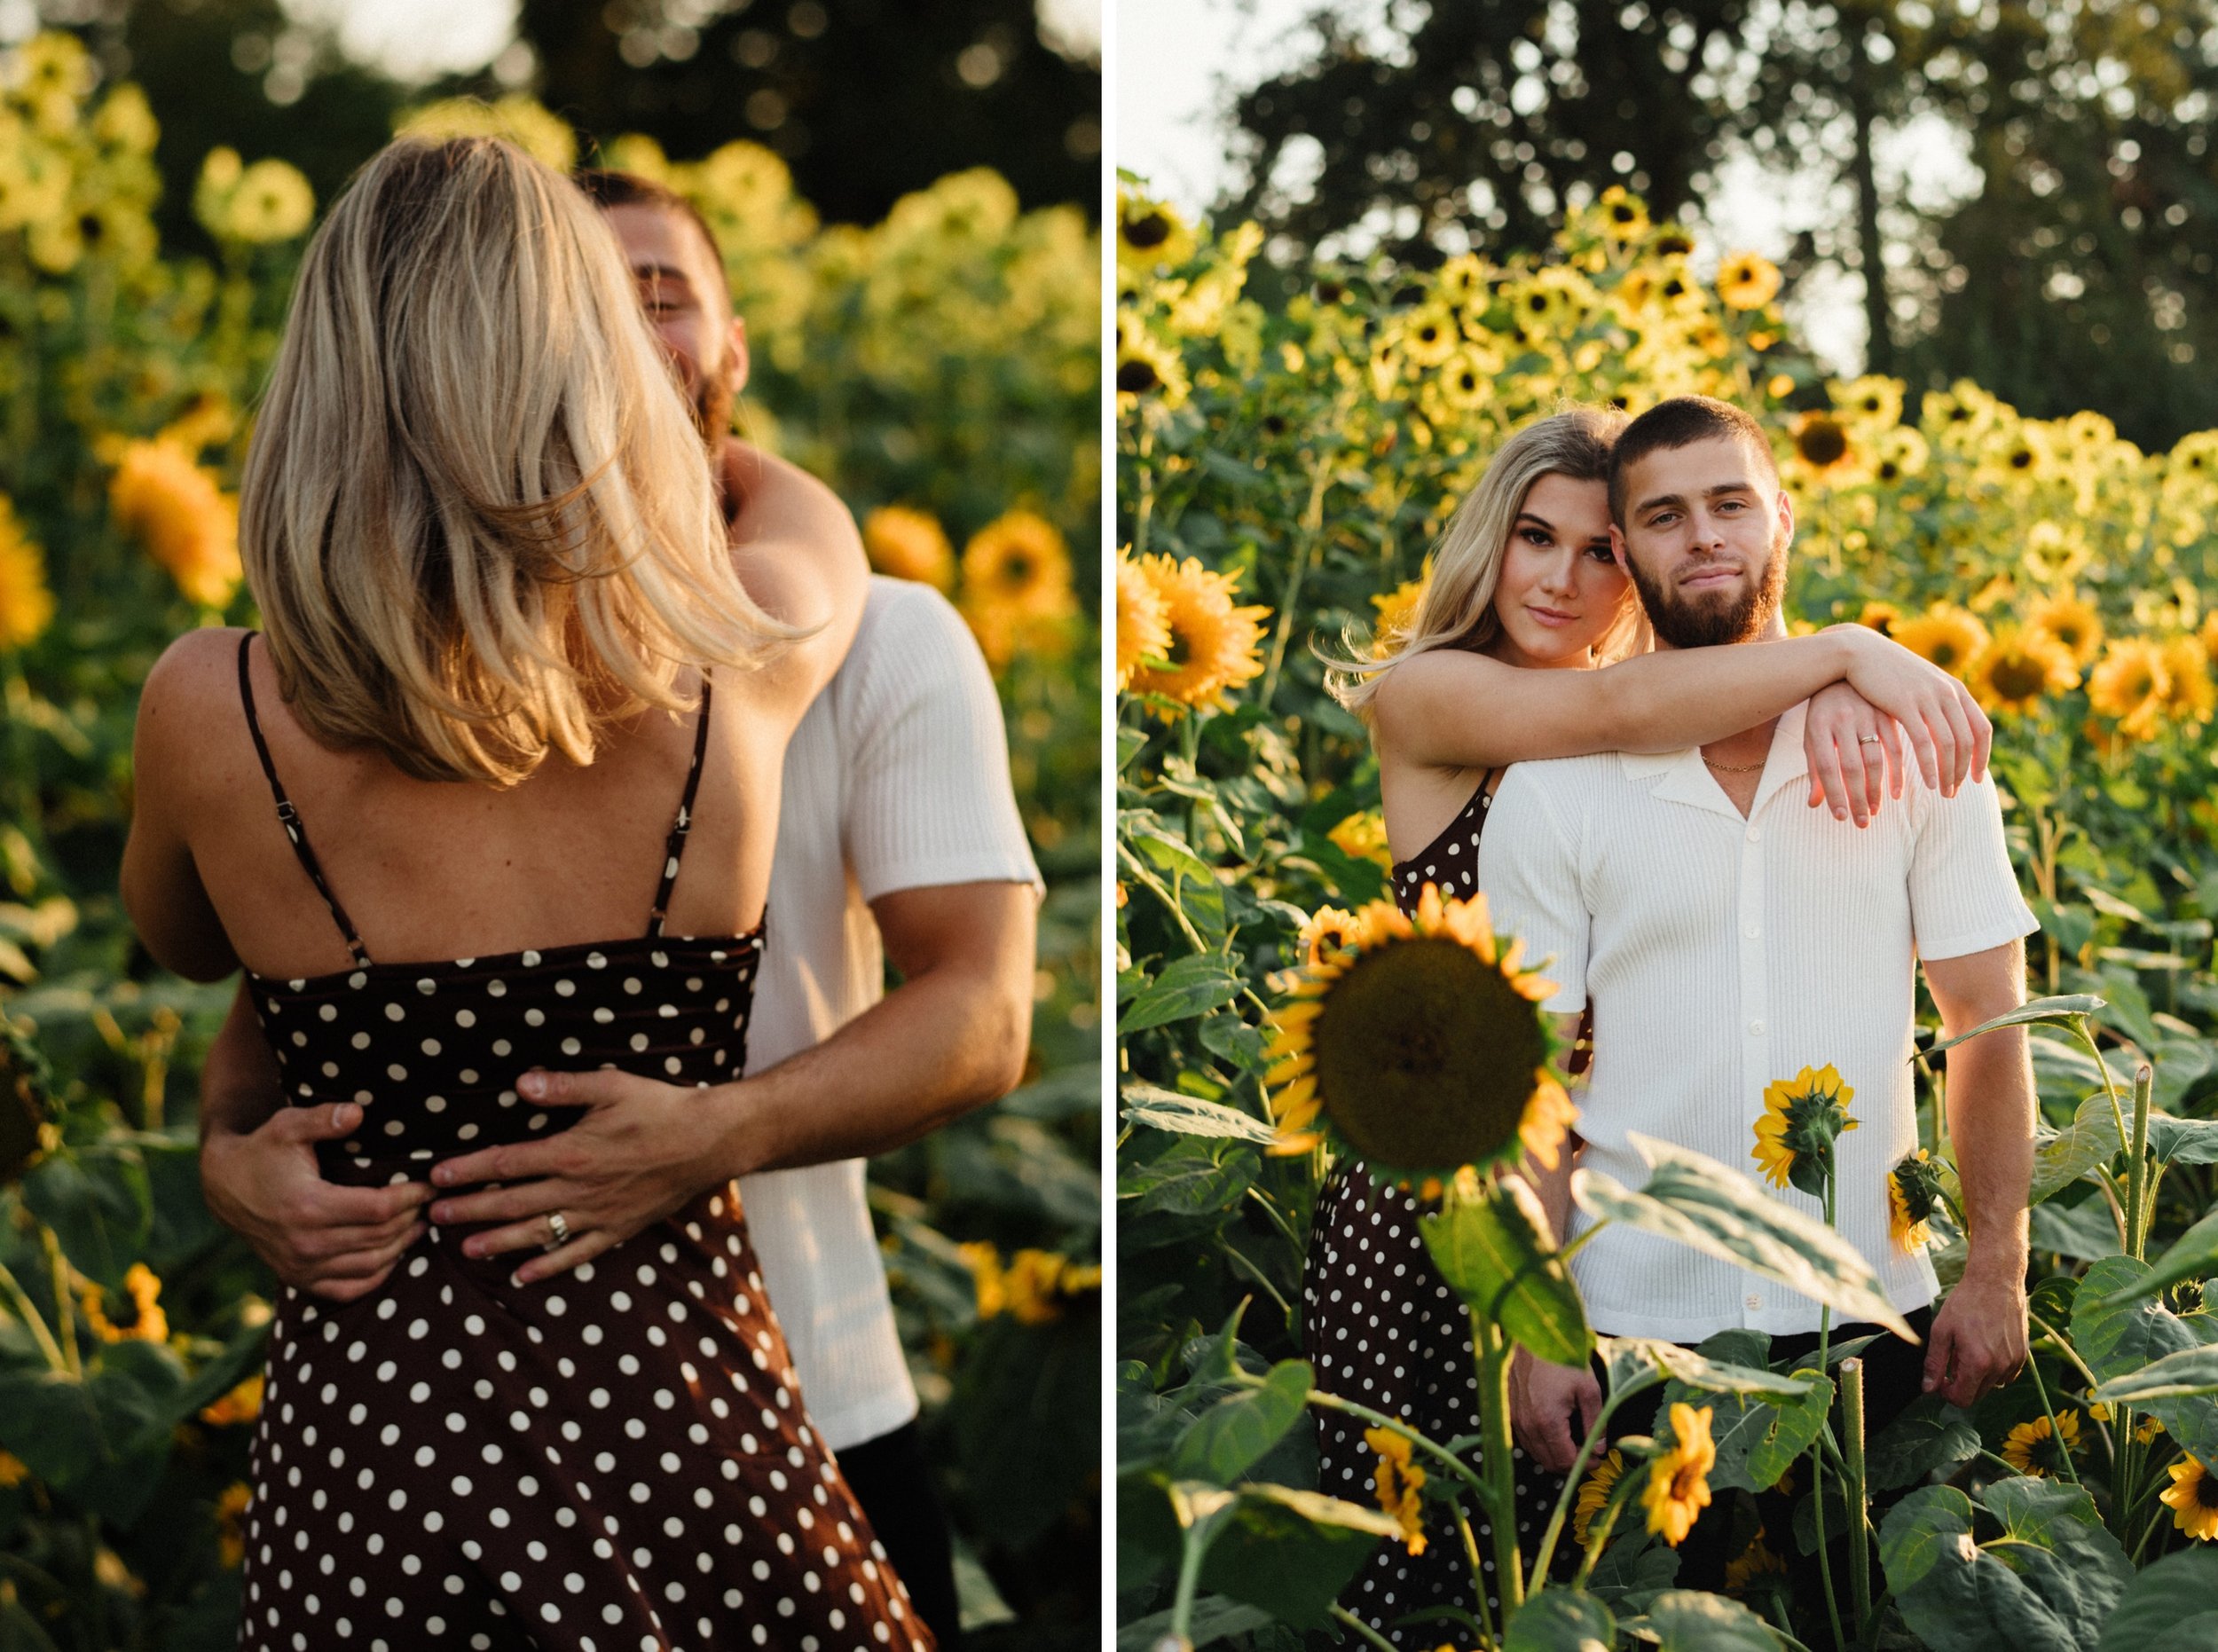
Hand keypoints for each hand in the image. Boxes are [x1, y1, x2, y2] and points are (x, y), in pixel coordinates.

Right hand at [200, 1103, 429, 1302]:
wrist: (225, 1187)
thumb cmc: (264, 1151)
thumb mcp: (288, 1126)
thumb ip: (323, 1119)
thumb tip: (357, 1112)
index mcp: (309, 1206)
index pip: (378, 1209)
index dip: (411, 1197)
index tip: (429, 1184)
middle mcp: (306, 1242)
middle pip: (379, 1237)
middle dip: (411, 1218)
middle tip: (430, 1202)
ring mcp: (301, 1265)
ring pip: (369, 1265)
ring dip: (401, 1246)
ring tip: (419, 1224)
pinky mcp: (298, 1278)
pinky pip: (348, 1289)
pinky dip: (376, 1276)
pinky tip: (392, 1255)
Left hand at [426, 1068, 740, 1283]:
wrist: (708, 1142)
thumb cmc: (660, 1108)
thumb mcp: (612, 1086)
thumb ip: (563, 1086)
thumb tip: (520, 1083)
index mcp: (572, 1151)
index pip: (506, 1163)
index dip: (468, 1170)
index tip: (437, 1176)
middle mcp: (578, 1188)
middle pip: (512, 1203)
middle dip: (470, 1210)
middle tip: (435, 1218)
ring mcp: (598, 1213)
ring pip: (539, 1233)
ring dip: (499, 1242)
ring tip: (467, 1251)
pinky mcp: (617, 1228)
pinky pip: (577, 1253)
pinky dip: (549, 1266)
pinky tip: (524, 1275)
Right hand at [1510, 1345, 1603, 1474]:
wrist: (1533, 1336)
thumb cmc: (1562, 1359)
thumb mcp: (1589, 1389)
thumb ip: (1595, 1424)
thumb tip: (1600, 1449)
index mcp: (1547, 1422)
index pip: (1565, 1461)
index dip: (1584, 1465)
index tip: (1598, 1459)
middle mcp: (1527, 1425)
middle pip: (1548, 1462)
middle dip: (1571, 1464)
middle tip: (1589, 1453)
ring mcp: (1515, 1418)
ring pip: (1536, 1453)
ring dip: (1555, 1455)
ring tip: (1575, 1443)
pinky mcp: (1510, 1410)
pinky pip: (1526, 1439)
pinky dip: (1542, 1444)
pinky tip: (1556, 1431)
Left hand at [1803, 682, 1901, 826]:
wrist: (1844, 667)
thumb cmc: (1824, 712)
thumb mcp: (1813, 735)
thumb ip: (1815, 769)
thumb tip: (1814, 804)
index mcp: (1818, 725)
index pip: (1823, 766)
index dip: (1833, 793)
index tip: (1841, 817)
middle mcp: (1842, 719)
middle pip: (1850, 766)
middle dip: (1857, 798)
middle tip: (1863, 823)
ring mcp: (1867, 714)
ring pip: (1875, 759)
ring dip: (1878, 789)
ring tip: (1876, 811)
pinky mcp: (1888, 713)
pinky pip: (1896, 746)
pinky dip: (1898, 772)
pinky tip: (1896, 791)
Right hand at [1823, 624, 1991, 797]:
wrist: (1859, 652)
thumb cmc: (1888, 672)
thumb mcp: (1921, 683)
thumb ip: (1937, 701)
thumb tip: (1949, 723)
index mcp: (1955, 689)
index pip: (1981, 728)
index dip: (1982, 756)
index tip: (1975, 778)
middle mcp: (1947, 693)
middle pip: (1967, 740)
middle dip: (1963, 770)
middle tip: (1954, 792)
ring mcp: (1927, 698)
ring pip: (1949, 743)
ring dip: (1948, 772)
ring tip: (1943, 792)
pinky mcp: (1905, 704)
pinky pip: (1924, 742)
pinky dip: (1929, 765)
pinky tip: (1926, 782)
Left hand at [1922, 1268, 2028, 1406]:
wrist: (1996, 1282)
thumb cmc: (1966, 1303)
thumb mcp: (1941, 1330)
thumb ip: (1935, 1362)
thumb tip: (1929, 1388)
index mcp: (1978, 1363)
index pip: (1962, 1399)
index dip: (1947, 1394)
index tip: (1941, 1379)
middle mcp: (2000, 1367)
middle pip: (1977, 1395)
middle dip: (1961, 1384)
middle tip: (1953, 1358)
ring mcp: (2014, 1362)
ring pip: (1992, 1385)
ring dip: (1978, 1376)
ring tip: (1969, 1348)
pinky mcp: (2023, 1355)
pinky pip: (2006, 1375)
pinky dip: (1993, 1369)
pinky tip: (1985, 1347)